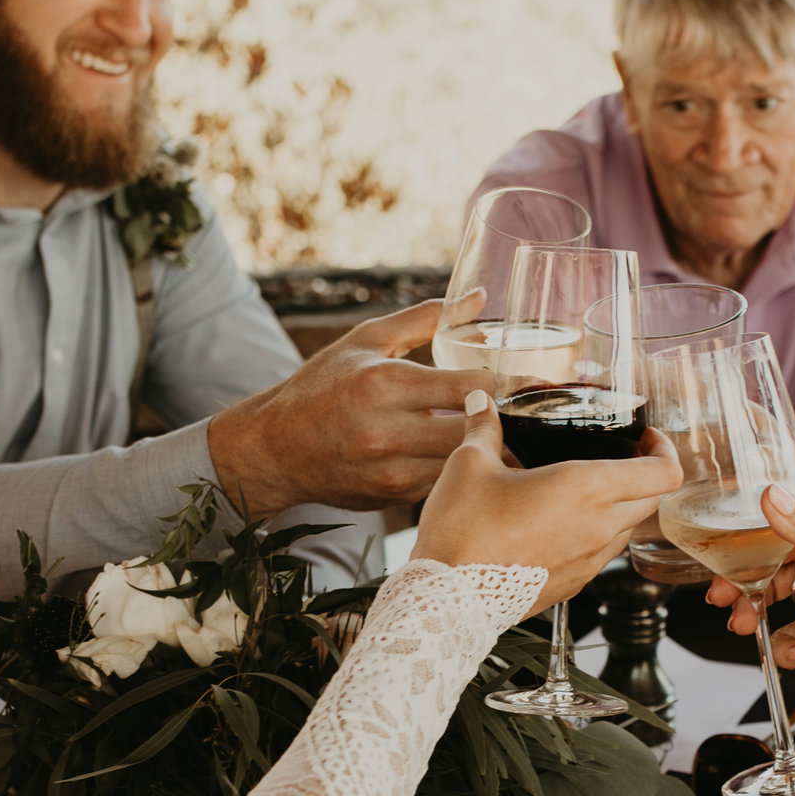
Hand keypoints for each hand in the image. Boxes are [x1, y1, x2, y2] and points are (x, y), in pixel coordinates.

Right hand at [207, 298, 491, 515]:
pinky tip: (460, 455)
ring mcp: (391, 471)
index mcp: (384, 384)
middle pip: (475, 432)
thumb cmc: (323, 386)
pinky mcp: (394, 498)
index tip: (519, 378)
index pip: (471, 387)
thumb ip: (426, 318)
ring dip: (483, 448)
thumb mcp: (367, 340)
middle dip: (500, 419)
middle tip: (518, 409)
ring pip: (464, 463)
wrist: (275, 449)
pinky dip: (456, 469)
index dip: (502, 382)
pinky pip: (444, 482)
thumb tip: (478, 297)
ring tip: (497, 431)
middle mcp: (387, 432)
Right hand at [412, 391, 680, 611]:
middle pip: (652, 499)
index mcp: (587, 489)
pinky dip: (596, 535)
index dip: (664, 450)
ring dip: (621, 507)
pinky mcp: (574, 585)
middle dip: (645, 475)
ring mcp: (590, 561)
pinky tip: (561, 524)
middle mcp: (600, 527)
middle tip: (620, 456)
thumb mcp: (469, 465)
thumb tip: (480, 400)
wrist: (448, 598)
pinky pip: (602, 554)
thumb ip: (484, 427)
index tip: (644, 438)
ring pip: (628, 528)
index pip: (663, 473)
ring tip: (586, 490)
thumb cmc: (463, 531)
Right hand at [724, 482, 794, 680]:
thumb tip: (770, 498)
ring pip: (776, 587)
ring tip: (741, 623)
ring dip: (754, 606)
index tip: (721, 512)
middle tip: (720, 589)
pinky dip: (786, 640)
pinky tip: (794, 651)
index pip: (794, 491)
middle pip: (773, 547)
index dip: (756, 502)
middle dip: (742, 570)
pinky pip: (794, 625)